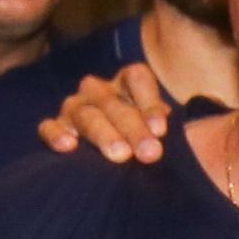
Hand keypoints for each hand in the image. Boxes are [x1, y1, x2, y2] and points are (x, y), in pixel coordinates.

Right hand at [39, 61, 178, 164]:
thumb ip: (176, 124)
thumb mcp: (168, 130)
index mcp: (130, 83)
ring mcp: (76, 107)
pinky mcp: (57, 127)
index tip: (162, 131)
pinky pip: (49, 126)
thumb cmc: (153, 142)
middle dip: (133, 128)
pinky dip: (56, 133)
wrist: (126, 160)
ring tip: (120, 156)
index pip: (137, 78)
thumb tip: (189, 130)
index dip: (149, 102)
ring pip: (85, 114)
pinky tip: (68, 147)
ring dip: (103, 134)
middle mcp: (101, 91)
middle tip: (150, 154)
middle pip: (113, 102)